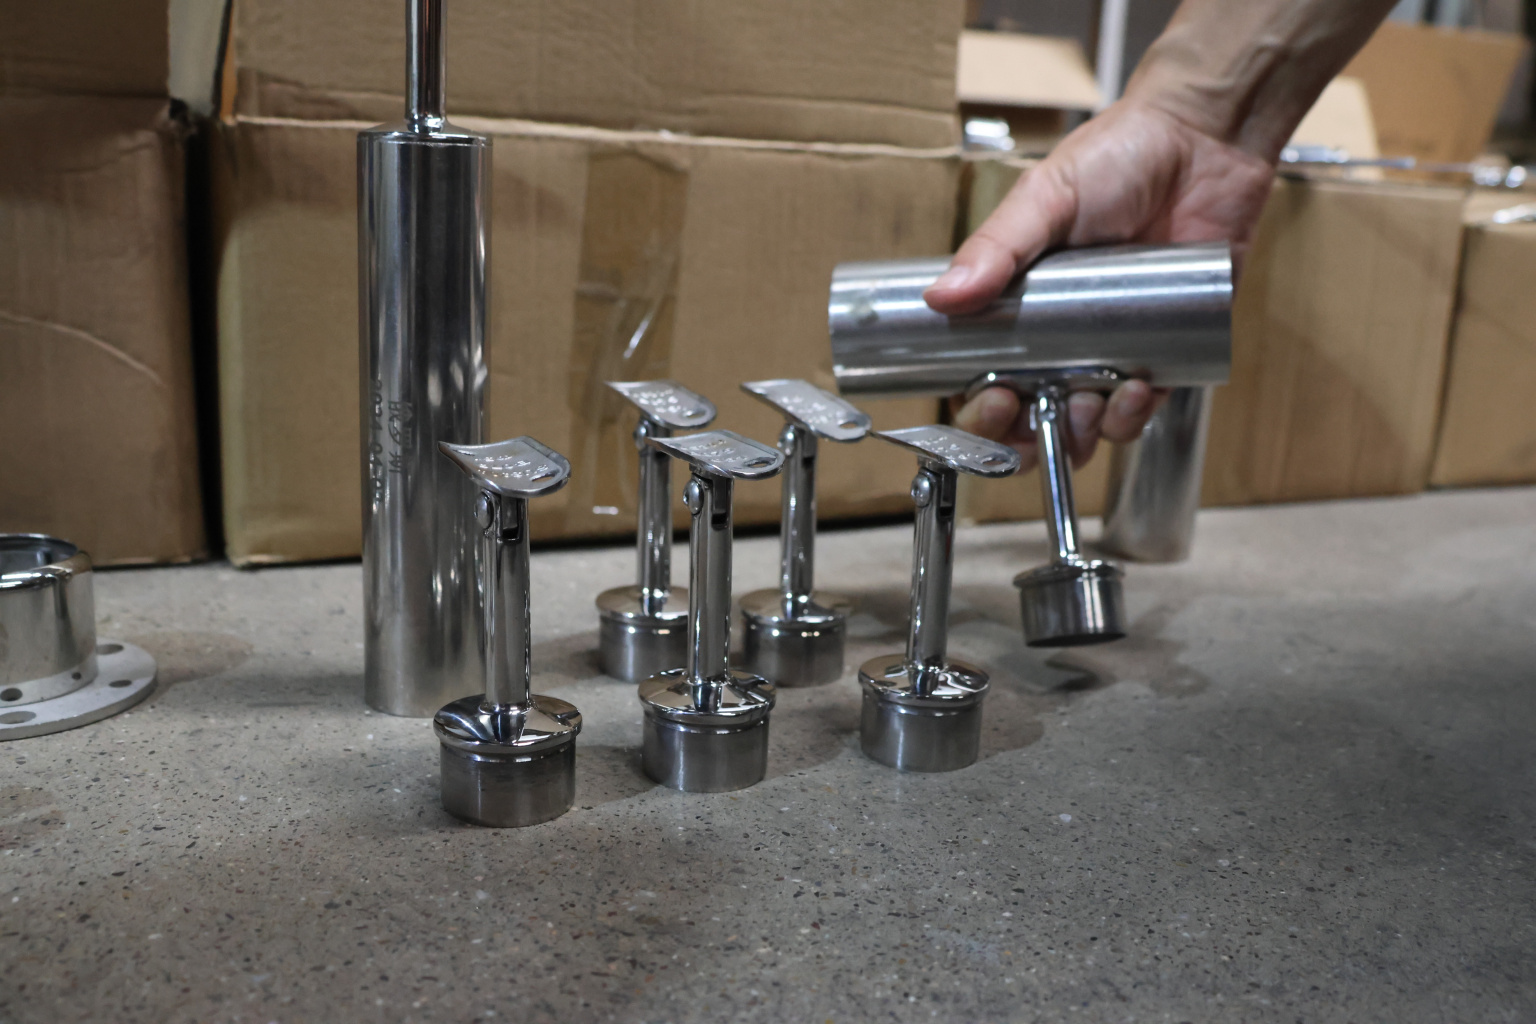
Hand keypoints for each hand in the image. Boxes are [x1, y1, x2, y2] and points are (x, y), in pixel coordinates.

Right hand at [926, 98, 1274, 470]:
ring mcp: (1111, 348)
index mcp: (1016, 307)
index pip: (981, 379)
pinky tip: (1137, 389)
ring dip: (1081, 431)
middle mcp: (1059, 338)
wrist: (1202, 139)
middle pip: (1029, 418)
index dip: (979, 410)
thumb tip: (940, 297)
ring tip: (1088, 402)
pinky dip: (1136, 414)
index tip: (992, 399)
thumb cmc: (1118, 157)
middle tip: (1031, 411)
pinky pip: (1144, 408)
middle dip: (1026, 435)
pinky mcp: (1165, 350)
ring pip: (1086, 425)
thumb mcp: (1043, 199)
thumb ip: (995, 248)